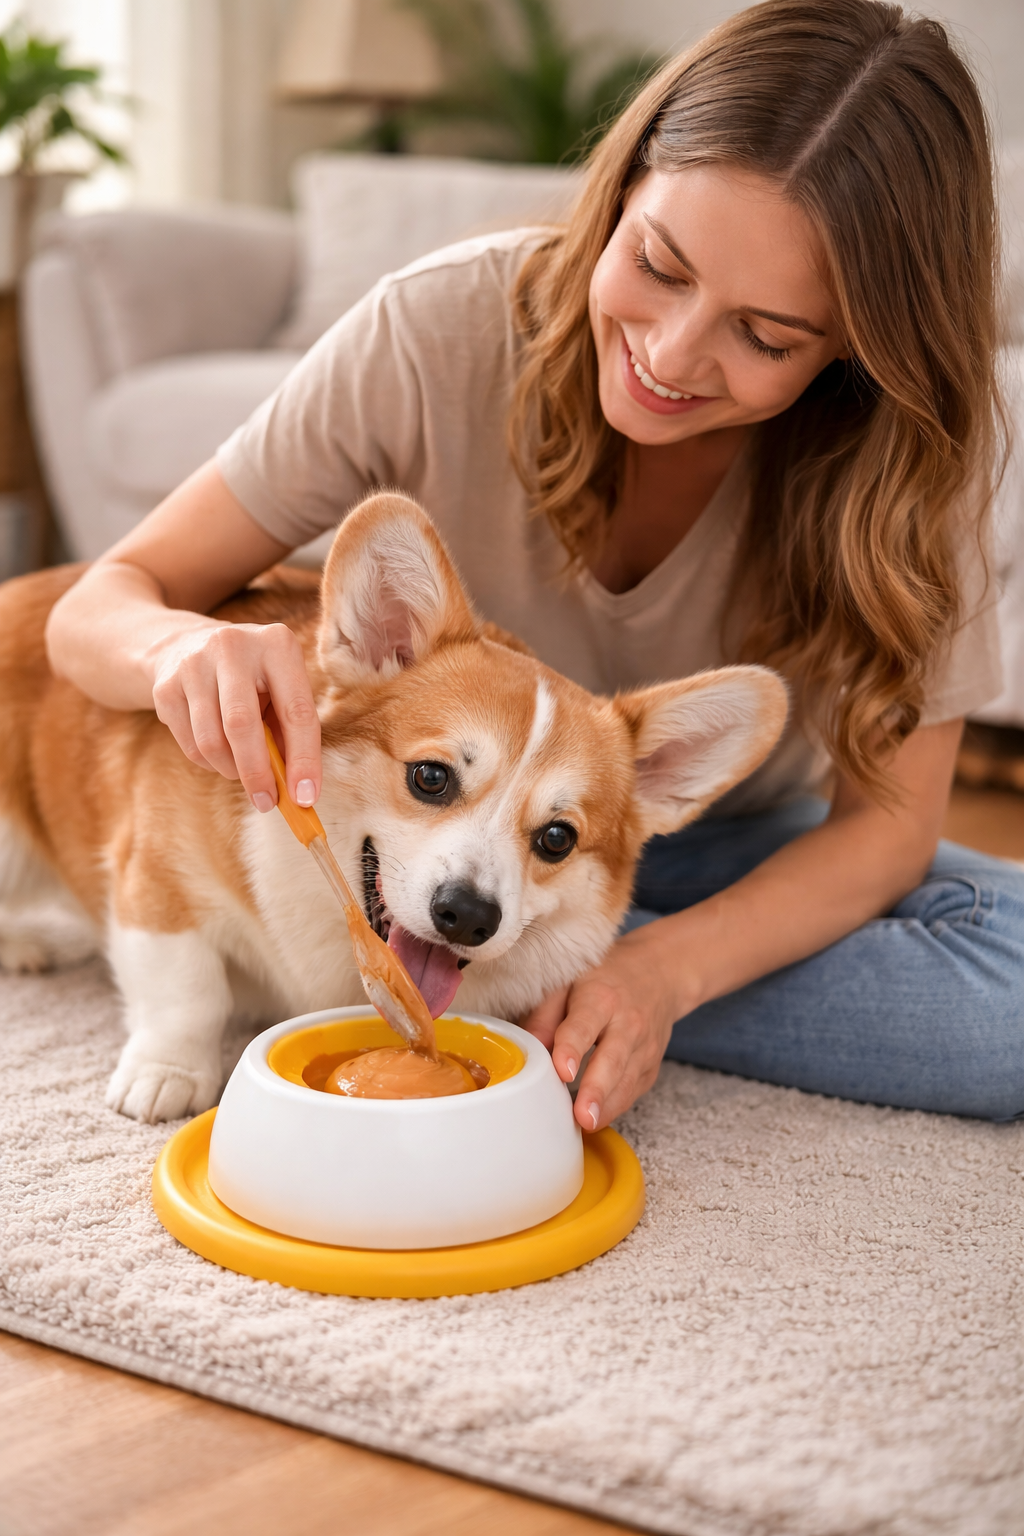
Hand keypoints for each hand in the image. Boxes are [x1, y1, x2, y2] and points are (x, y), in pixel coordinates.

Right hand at [148, 621, 321, 809]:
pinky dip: (209, 762)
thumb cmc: (252, 679)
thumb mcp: (280, 690)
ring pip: (211, 740)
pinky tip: (219, 752)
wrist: (186, 644)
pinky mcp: (165, 687)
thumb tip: (298, 790)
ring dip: (231, 769)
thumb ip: (291, 733)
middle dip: (257, 773)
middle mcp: (233, 646)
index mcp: (276, 644)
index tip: (306, 797)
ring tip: (243, 771)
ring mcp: (193, 664)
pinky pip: (190, 744)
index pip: (297, 711)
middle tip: (267, 802)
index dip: (304, 759)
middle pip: (242, 725)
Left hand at [522, 918, 689, 1130]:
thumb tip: (529, 1047)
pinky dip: (615, 1107)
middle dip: (597, 1089)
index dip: (572, 1048)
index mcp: (601, 998)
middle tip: (582, 1115)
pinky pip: (633, 1092)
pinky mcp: (651, 1067)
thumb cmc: (605, 979)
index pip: (584, 1025)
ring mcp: (644, 1048)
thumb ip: (546, 1013)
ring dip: (607, 1106)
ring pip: (626, 1082)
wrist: (659, 975)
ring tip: (587, 1125)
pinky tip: (596, 1117)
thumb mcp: (570, 980)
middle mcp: (628, 1023)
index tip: (563, 1071)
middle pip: (612, 1060)